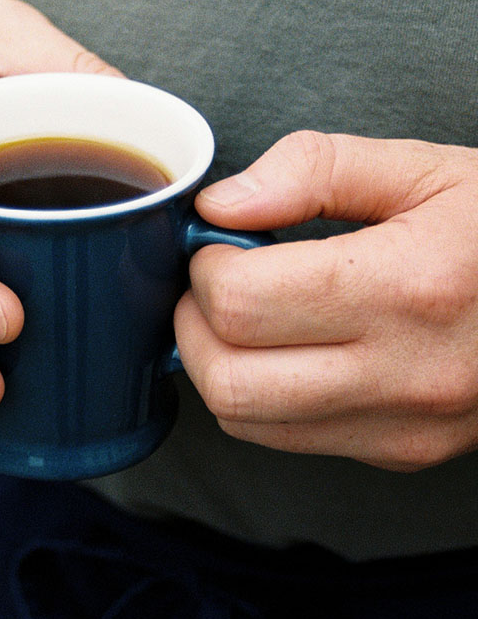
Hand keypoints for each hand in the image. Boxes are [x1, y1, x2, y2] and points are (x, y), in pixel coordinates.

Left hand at [174, 131, 477, 470]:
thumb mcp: (423, 168)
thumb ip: (314, 168)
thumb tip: (222, 204)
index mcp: (407, 287)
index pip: (242, 303)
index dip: (206, 266)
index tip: (222, 240)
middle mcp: (405, 373)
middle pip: (229, 380)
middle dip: (195, 323)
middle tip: (216, 281)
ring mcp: (403, 425)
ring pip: (244, 420)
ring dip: (217, 365)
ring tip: (248, 314)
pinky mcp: (401, 451)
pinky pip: (285, 438)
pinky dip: (259, 396)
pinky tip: (285, 350)